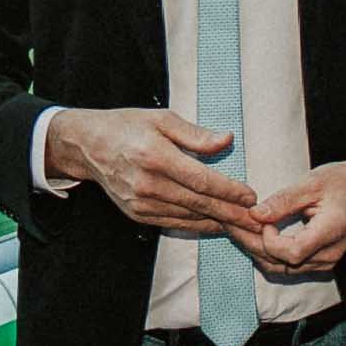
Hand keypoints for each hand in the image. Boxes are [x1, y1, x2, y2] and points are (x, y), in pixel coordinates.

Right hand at [56, 105, 263, 235]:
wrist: (88, 146)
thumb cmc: (127, 126)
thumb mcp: (162, 119)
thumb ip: (195, 134)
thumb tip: (227, 141)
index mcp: (155, 156)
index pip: (201, 180)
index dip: (228, 190)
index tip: (251, 196)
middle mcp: (147, 184)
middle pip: (198, 203)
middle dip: (231, 213)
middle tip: (257, 221)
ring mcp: (140, 203)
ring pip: (188, 217)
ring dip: (218, 222)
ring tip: (244, 226)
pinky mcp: (137, 214)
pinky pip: (173, 222)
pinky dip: (197, 224)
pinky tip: (216, 224)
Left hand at [253, 148, 345, 272]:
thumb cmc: (345, 182)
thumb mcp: (313, 183)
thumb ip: (284, 200)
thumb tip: (255, 214)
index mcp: (331, 231)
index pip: (293, 252)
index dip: (270, 240)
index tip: (262, 219)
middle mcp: (330, 253)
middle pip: (283, 264)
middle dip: (254, 245)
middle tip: (235, 225)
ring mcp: (326, 261)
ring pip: (283, 268)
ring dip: (259, 252)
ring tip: (241, 231)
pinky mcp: (321, 261)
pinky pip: (289, 266)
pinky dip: (270, 254)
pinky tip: (257, 237)